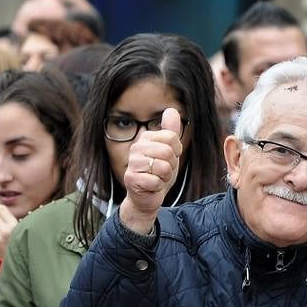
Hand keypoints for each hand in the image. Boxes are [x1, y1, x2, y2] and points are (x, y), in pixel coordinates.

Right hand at [119, 110, 184, 233]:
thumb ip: (170, 131)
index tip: (169, 159)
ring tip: (157, 178)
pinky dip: (158, 187)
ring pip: (163, 167)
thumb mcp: (169, 150)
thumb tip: (172, 110)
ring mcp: (132, 163)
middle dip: (171, 166)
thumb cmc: (159, 173)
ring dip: (165, 177)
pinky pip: (156, 181)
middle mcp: (136, 148)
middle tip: (163, 171)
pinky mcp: (131, 179)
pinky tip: (151, 187)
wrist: (147, 196)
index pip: (172, 138)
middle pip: (168, 152)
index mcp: (146, 138)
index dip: (176, 152)